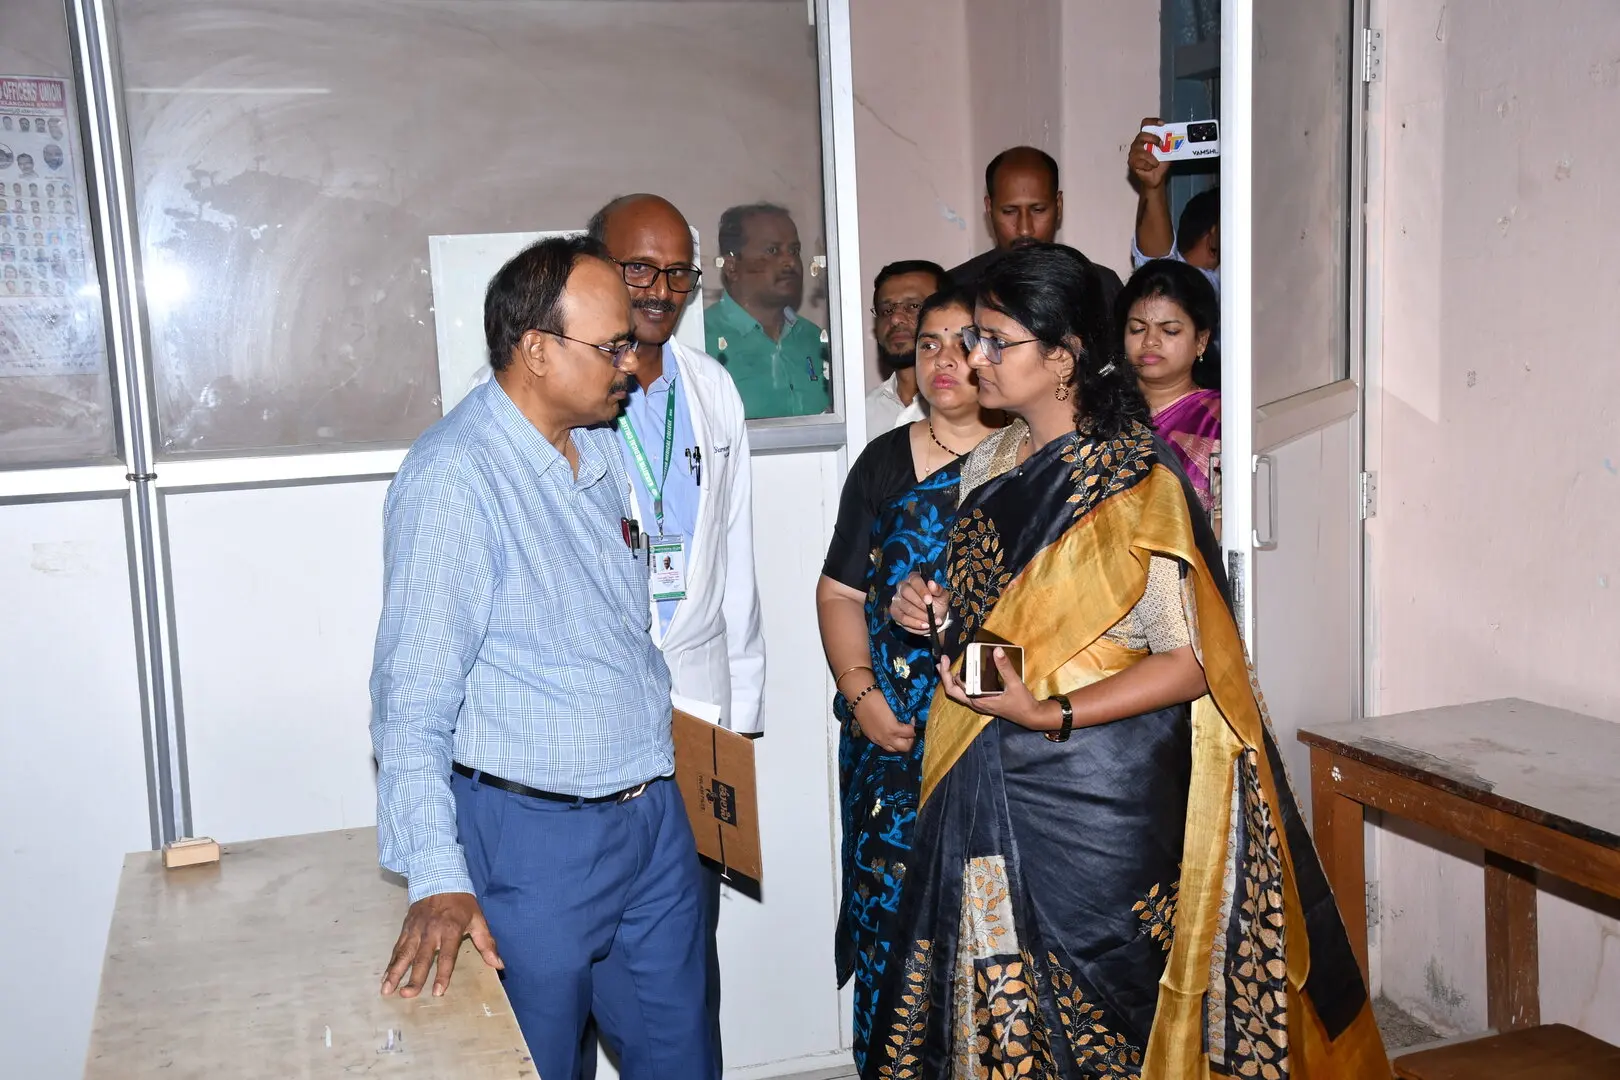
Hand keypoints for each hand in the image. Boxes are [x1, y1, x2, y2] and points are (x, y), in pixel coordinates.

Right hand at [381, 891, 502, 998]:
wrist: (439, 878)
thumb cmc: (461, 903)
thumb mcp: (478, 919)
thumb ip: (487, 944)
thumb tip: (498, 965)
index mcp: (450, 930)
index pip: (447, 956)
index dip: (443, 974)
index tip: (437, 992)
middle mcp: (431, 931)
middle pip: (422, 958)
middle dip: (414, 978)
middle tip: (407, 995)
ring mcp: (416, 930)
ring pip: (404, 954)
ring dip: (395, 972)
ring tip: (386, 990)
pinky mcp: (406, 928)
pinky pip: (397, 948)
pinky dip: (391, 962)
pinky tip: (385, 977)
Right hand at [853, 691, 915, 753]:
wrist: (860, 698)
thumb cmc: (878, 699)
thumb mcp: (894, 708)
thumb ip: (902, 717)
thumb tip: (908, 720)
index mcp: (894, 729)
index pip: (911, 733)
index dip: (913, 726)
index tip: (912, 720)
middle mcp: (887, 738)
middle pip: (905, 747)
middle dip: (910, 740)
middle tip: (909, 731)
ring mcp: (878, 740)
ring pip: (894, 750)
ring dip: (900, 743)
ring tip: (900, 735)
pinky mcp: (871, 738)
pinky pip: (884, 746)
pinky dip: (890, 742)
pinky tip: (889, 734)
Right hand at [890, 573, 949, 636]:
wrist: (933, 617)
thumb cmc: (937, 603)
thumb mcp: (942, 596)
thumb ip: (938, 589)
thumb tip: (931, 583)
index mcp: (914, 578)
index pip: (915, 580)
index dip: (921, 590)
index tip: (929, 600)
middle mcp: (902, 586)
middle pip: (906, 592)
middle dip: (920, 604)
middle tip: (931, 613)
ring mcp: (897, 599)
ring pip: (905, 606)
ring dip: (919, 616)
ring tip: (931, 621)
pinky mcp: (894, 611)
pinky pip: (901, 618)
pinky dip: (914, 623)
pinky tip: (924, 625)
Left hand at [937, 649, 1054, 731]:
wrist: (1031, 716)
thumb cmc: (1022, 703)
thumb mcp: (1014, 684)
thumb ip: (1005, 667)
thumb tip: (996, 650)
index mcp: (977, 699)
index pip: (954, 687)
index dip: (947, 673)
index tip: (946, 659)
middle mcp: (975, 702)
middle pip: (953, 690)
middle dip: (945, 675)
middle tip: (943, 660)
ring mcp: (979, 703)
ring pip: (959, 692)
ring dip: (953, 678)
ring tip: (950, 664)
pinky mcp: (984, 701)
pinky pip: (968, 691)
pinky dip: (963, 681)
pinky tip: (967, 672)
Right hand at [1129, 116, 1170, 190]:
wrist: (1156, 178)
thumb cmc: (1160, 163)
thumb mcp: (1167, 151)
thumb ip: (1168, 143)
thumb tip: (1175, 137)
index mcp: (1146, 137)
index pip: (1145, 124)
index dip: (1153, 121)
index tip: (1162, 124)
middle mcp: (1138, 143)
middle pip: (1142, 135)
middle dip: (1154, 139)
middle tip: (1162, 146)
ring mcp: (1133, 153)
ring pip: (1141, 151)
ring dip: (1152, 158)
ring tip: (1156, 163)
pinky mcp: (1132, 163)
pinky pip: (1140, 162)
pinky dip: (1148, 166)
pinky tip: (1150, 168)